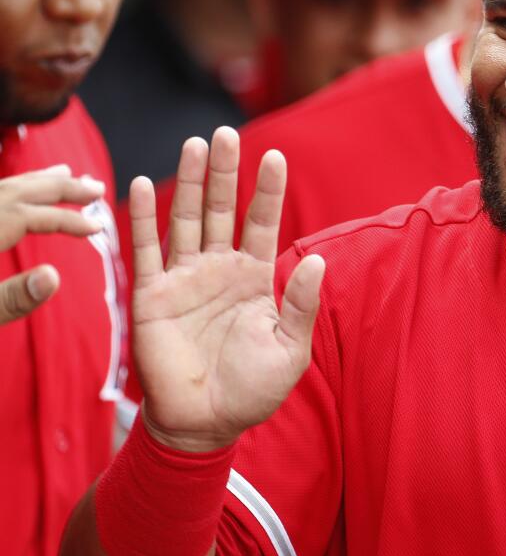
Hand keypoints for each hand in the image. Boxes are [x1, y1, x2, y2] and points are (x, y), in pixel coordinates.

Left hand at [0, 164, 106, 323]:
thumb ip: (12, 298)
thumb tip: (53, 277)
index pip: (27, 215)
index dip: (65, 219)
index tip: (96, 228)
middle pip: (16, 192)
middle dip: (59, 188)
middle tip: (96, 188)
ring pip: (2, 188)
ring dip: (37, 181)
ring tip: (66, 174)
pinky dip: (14, 189)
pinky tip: (24, 192)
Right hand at [129, 127, 324, 452]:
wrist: (207, 422)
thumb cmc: (253, 389)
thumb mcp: (290, 349)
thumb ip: (301, 305)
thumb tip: (317, 260)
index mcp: (254, 278)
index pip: (262, 224)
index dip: (268, 191)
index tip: (275, 157)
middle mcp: (219, 270)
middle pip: (222, 210)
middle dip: (225, 172)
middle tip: (227, 133)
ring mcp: (184, 278)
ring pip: (186, 219)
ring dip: (189, 182)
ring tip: (195, 144)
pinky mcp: (152, 295)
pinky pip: (145, 250)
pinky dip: (141, 218)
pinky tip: (138, 183)